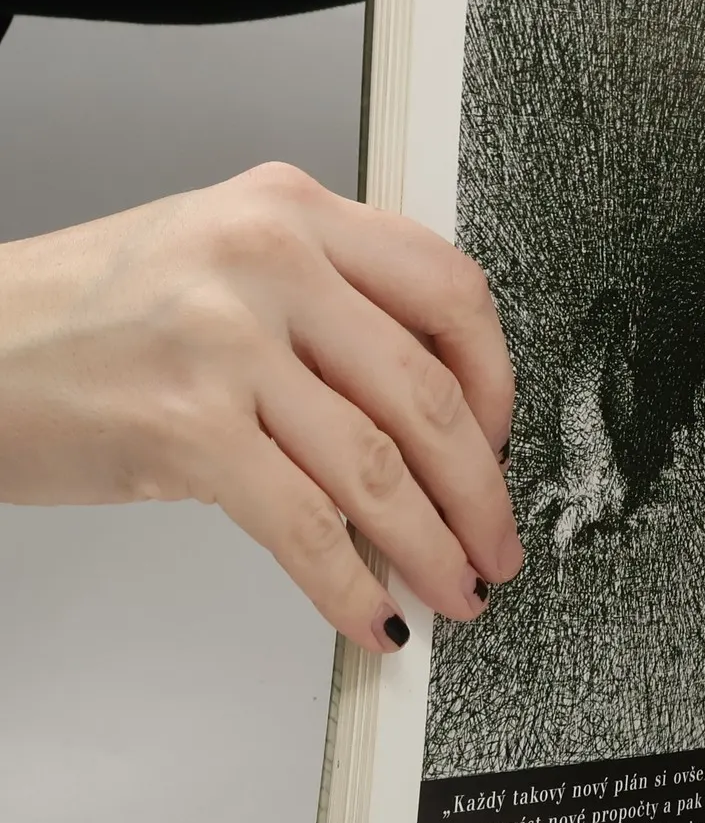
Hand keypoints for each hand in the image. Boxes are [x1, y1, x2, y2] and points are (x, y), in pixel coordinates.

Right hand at [0, 163, 522, 652]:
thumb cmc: (83, 316)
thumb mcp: (221, 264)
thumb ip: (330, 311)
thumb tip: (434, 426)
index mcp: (292, 209)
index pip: (450, 290)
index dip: (496, 382)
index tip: (502, 441)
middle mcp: (269, 260)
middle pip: (428, 391)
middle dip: (481, 488)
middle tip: (497, 540)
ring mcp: (227, 340)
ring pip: (380, 466)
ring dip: (434, 545)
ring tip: (456, 586)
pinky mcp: (186, 424)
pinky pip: (306, 524)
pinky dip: (350, 584)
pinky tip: (373, 613)